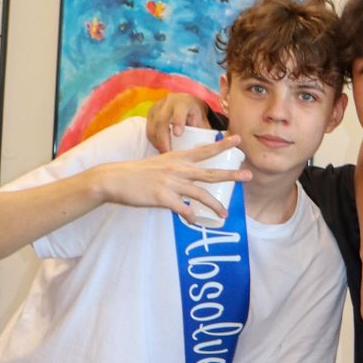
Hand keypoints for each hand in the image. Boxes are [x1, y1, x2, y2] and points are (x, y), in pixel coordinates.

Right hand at [98, 140, 239, 224]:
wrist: (114, 179)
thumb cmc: (136, 174)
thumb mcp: (159, 164)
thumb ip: (175, 170)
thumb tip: (187, 181)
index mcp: (177, 158)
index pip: (204, 150)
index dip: (222, 145)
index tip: (238, 139)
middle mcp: (177, 169)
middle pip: (210, 173)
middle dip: (231, 175)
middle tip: (249, 176)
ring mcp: (170, 183)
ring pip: (201, 195)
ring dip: (215, 206)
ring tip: (225, 214)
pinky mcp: (163, 198)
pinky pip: (183, 210)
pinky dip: (191, 217)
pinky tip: (195, 222)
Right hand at [146, 91, 212, 151]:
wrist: (187, 105)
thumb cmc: (197, 117)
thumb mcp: (203, 121)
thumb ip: (208, 132)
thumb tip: (220, 146)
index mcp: (185, 102)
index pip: (180, 110)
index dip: (178, 121)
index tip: (178, 134)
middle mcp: (169, 101)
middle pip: (162, 119)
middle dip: (163, 137)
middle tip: (167, 153)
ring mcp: (158, 106)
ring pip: (153, 124)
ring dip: (157, 140)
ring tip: (163, 153)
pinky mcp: (151, 113)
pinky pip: (149, 128)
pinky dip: (153, 139)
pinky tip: (158, 148)